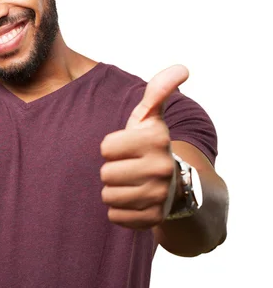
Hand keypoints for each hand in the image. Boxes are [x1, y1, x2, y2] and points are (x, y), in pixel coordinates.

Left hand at [100, 65, 188, 228]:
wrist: (174, 184)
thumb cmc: (151, 146)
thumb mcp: (152, 117)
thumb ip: (158, 91)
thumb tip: (182, 68)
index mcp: (157, 140)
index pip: (105, 148)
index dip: (112, 147)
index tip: (127, 148)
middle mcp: (162, 168)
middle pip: (105, 174)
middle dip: (112, 170)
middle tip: (129, 168)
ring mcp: (159, 196)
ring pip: (108, 196)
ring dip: (114, 190)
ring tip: (131, 184)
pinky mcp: (152, 219)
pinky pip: (115, 216)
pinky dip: (119, 210)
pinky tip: (133, 201)